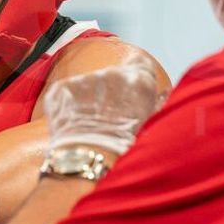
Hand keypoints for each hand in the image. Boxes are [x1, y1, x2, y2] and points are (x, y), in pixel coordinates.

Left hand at [43, 56, 163, 155]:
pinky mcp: (61, 88)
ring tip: (90, 125)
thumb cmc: (123, 150)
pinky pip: (66, 93)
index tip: (130, 85)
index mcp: (139, 81)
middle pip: (112, 75)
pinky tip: (74, 124)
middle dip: (110, 91)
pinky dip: (68, 105)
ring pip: (88, 84)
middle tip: (108, 117)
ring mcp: (84, 79)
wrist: (87, 161)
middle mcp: (111, 74)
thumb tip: (162, 93)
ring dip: (89, 98)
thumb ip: (156, 104)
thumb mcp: (150, 126)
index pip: (140, 62)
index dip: (135, 72)